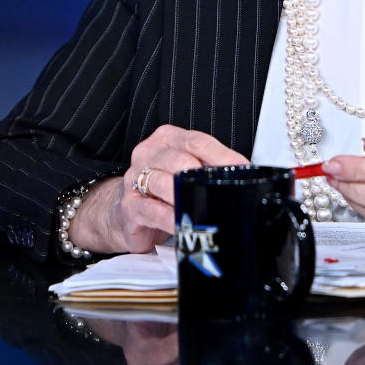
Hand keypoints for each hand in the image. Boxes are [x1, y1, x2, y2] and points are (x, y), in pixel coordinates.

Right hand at [68, 125, 248, 255]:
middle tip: (225, 192)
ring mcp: (135, 179)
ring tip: (206, 209)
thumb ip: (206, 168)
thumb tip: (240, 175)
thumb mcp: (184, 171)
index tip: (241, 168)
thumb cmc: (161, 190)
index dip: (222, 155)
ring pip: (165, 183)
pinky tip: (184, 225)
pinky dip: (171, 218)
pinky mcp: (129, 206)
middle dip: (205, 177)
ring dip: (187, 197)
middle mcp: (148, 154)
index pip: (197, 142)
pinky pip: (153, 211)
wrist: (124, 213)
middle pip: (181, 160)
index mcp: (166, 139)